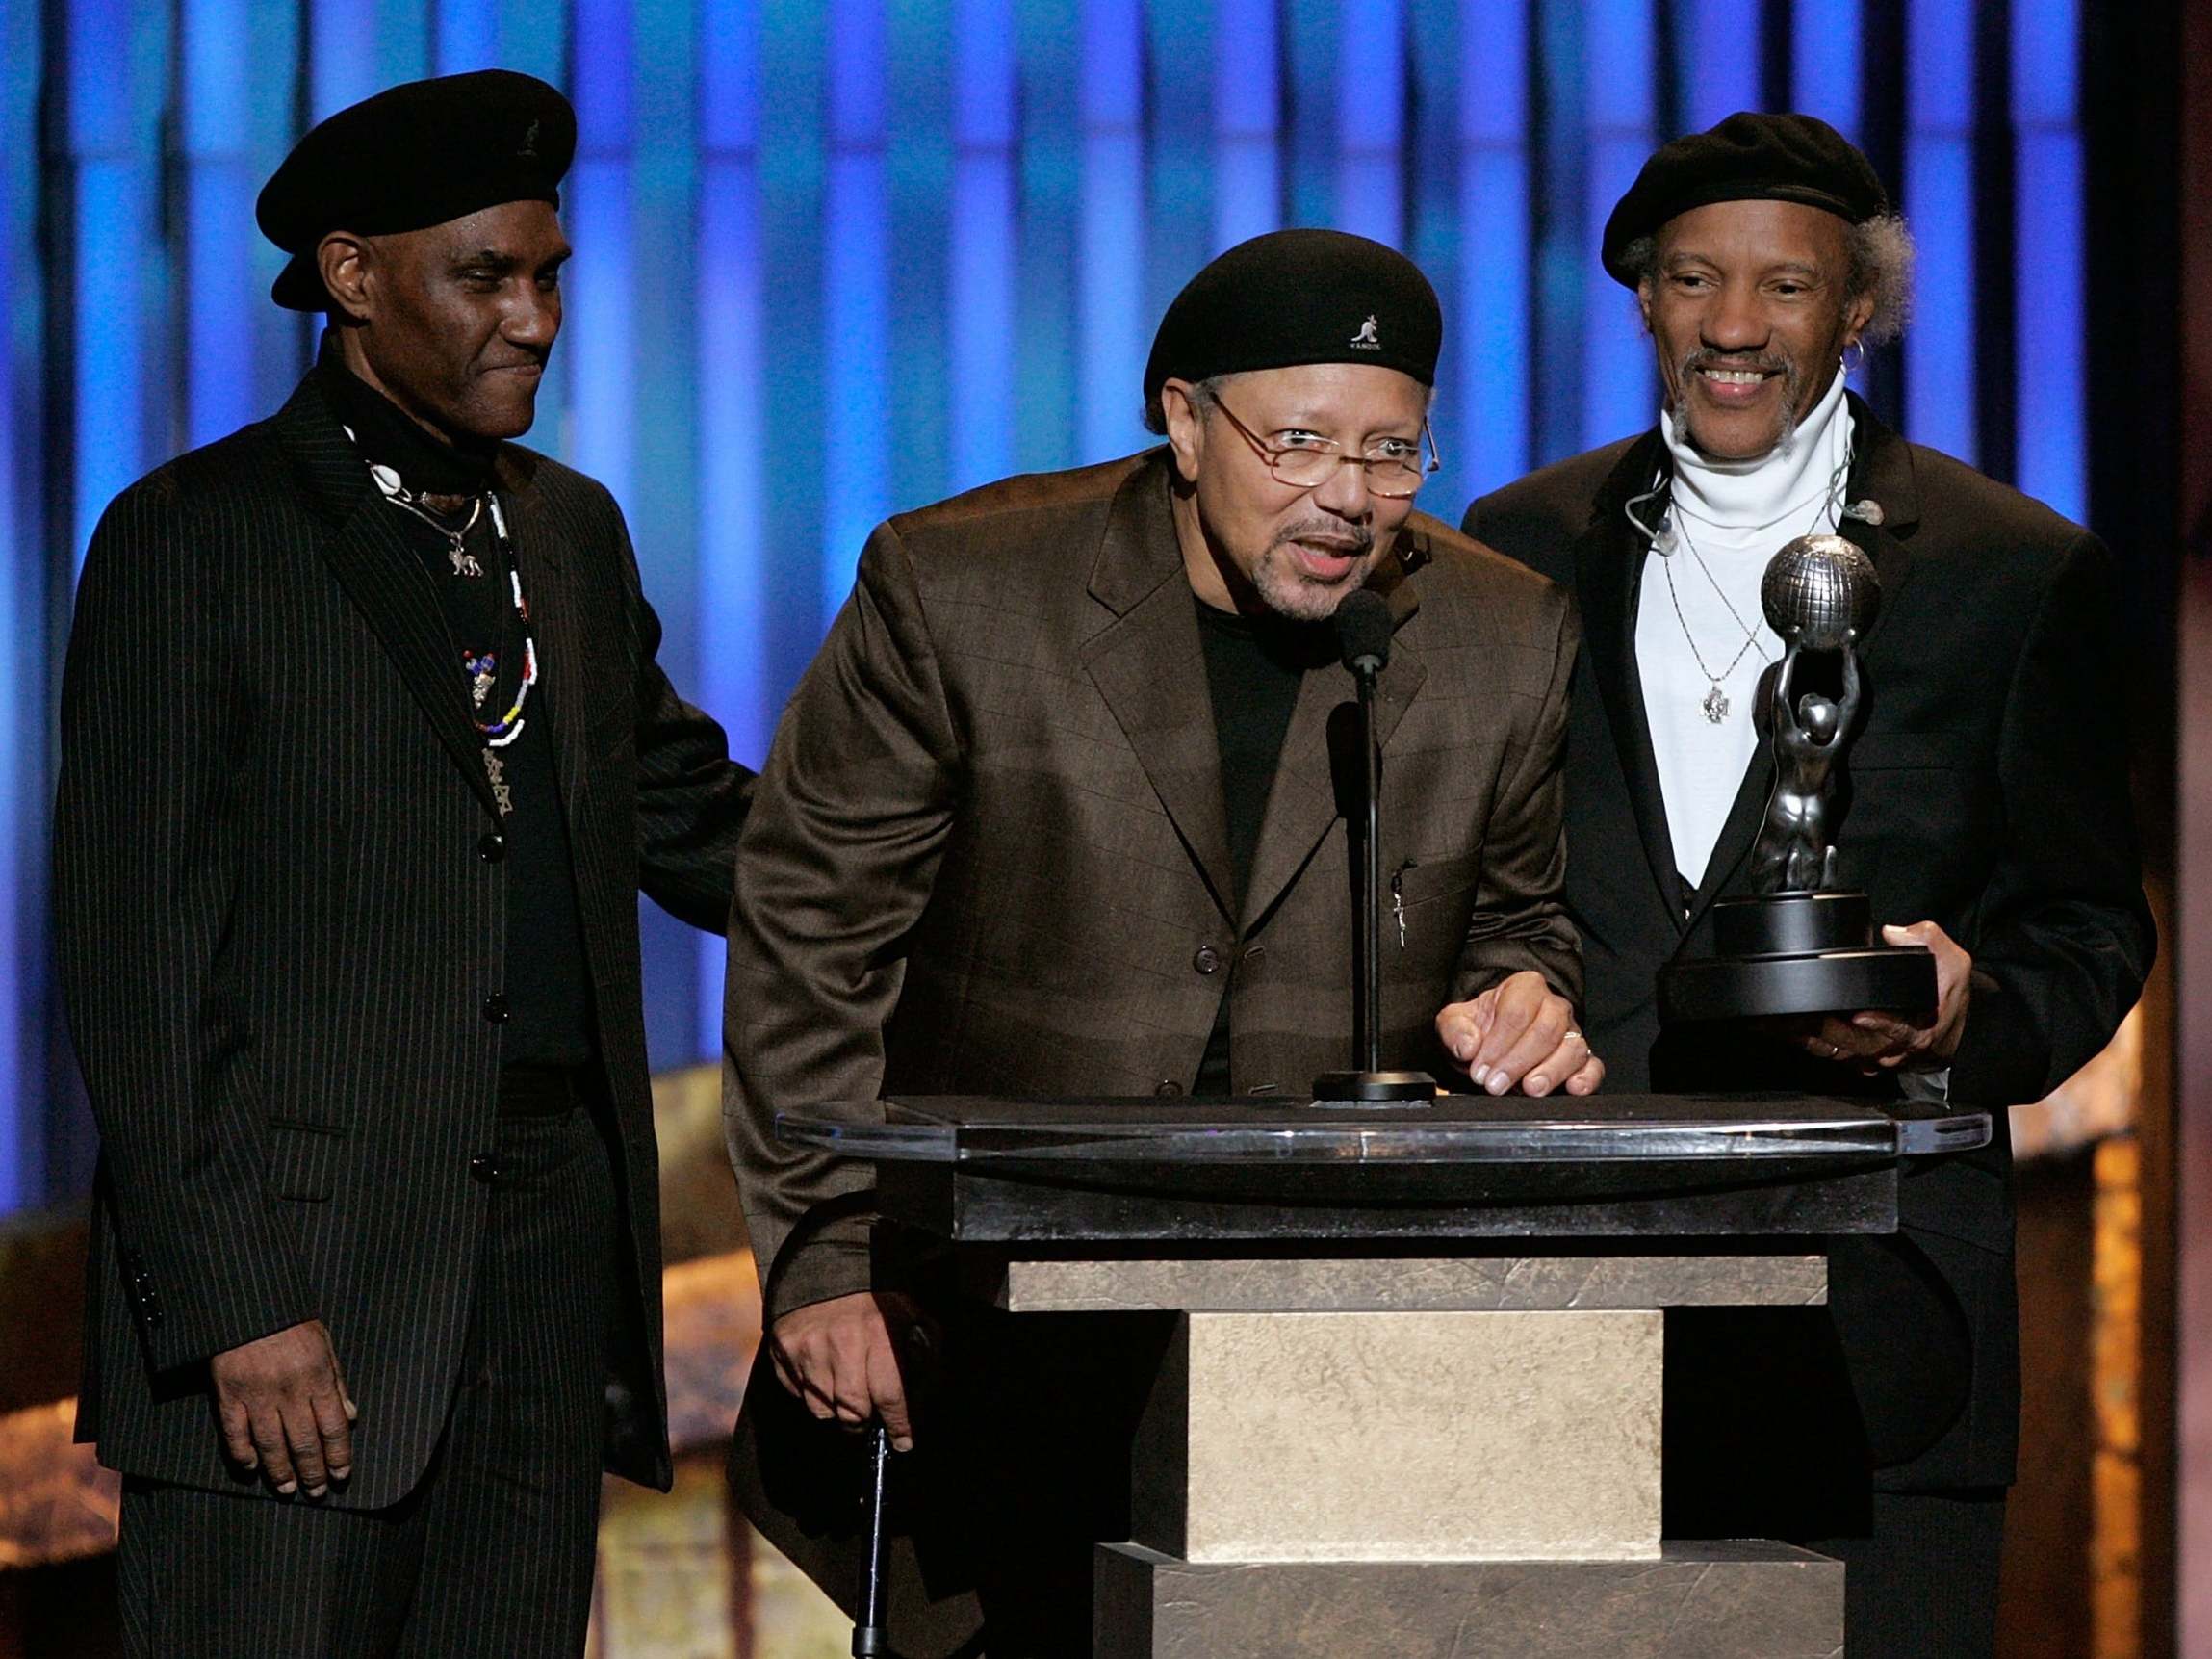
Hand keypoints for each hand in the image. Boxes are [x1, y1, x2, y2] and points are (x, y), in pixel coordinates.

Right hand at [209, 1319, 354, 1497]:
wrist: (250, 1305)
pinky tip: (250, 1468)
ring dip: (280, 1471)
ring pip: (270, 1444)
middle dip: (312, 1471)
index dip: (338, 1455)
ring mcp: (256, 1394)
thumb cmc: (292, 1324)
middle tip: (316, 1492)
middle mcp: (289, 1390)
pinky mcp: (228, 1394)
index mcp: (317, 1377)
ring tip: (287, 1489)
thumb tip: (351, 1418)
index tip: (341, 1476)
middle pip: (303, 1442)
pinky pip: (235, 1432)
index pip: (333, 1427)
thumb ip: (337, 1383)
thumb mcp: (325, 1346)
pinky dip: (242, 1453)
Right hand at [768, 1291, 933, 1452]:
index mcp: (879, 1331)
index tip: (903, 1441)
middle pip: (852, 1412)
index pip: (890, 1395)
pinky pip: (798, 1395)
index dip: (899, 1424)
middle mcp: (841, 1342)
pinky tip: (823, 1373)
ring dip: (837, 1409)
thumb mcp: (912, 1319)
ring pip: (822, 1410)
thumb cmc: (876, 1303)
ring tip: (844, 1386)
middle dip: (864, 1421)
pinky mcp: (784, 1350)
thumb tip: (919, 1404)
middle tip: (868, 1414)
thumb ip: (924, 1359)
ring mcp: (808, 1348)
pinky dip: (813, 1393)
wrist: (826, 1270)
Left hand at [1435, 970, 1603, 1097]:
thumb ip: (1455, 1030)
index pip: (1517, 1012)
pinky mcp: (1583, 1059)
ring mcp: (1572, 1032)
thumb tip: (1469, 1046)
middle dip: (1519, 1061)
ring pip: (1572, 1048)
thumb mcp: (1456, 1023)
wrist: (1493, 1044)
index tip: (1480, 1069)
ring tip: (1530, 1089)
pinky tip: (1572, 1088)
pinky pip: (1593, 1066)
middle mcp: (1554, 1007)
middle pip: (1546, 1030)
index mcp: (1524, 988)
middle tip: (1496, 1084)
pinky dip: (1586, 1078)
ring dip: (1550, 1072)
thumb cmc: (1479, 1029)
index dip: (1497, 1044)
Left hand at [1795, 920, 1972, 1072]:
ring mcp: (1879, 1056)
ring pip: (1843, 1054)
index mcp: (1921, 1029)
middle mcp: (1897, 1048)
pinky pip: (1836, 1057)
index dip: (1880, 1024)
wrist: (1951, 1023)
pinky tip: (1791, 1032)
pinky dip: (1813, 1046)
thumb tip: (1894, 932)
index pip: (1899, 1030)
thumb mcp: (1953, 962)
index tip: (1859, 1016)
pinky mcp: (1865, 1059)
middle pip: (1861, 1046)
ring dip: (1814, 1041)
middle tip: (1801, 1018)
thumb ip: (1928, 940)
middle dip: (1830, 1033)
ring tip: (1786, 1024)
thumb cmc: (1949, 994)